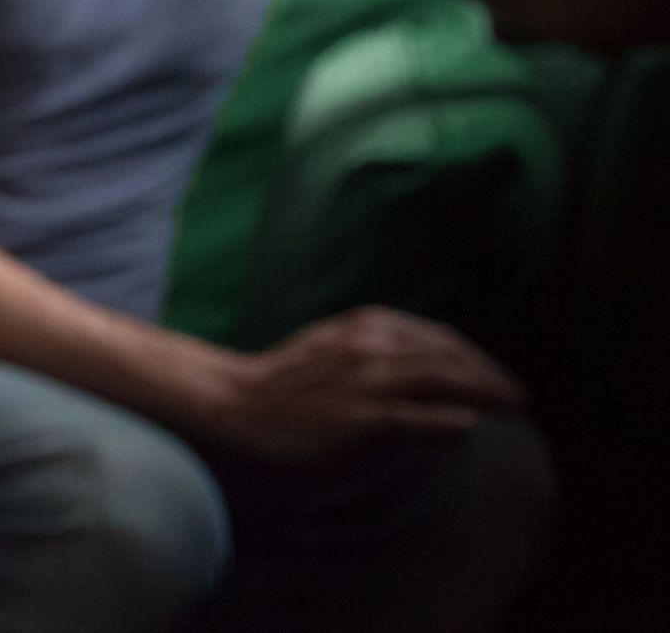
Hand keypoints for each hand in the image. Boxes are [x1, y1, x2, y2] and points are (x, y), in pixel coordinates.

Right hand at [205, 306, 521, 462]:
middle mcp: (371, 346)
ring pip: (443, 381)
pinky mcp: (362, 419)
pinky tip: (468, 426)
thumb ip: (374, 349)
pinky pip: (419, 419)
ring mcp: (367, 383)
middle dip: (490, 375)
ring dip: (485, 394)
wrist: (235, 403)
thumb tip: (420, 365)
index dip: (474, 356)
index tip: (495, 375)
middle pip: (449, 357)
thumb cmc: (282, 381)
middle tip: (518, 396)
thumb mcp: (332, 346)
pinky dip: (449, 421)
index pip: (437, 338)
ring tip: (512, 408)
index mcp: (366, 325)